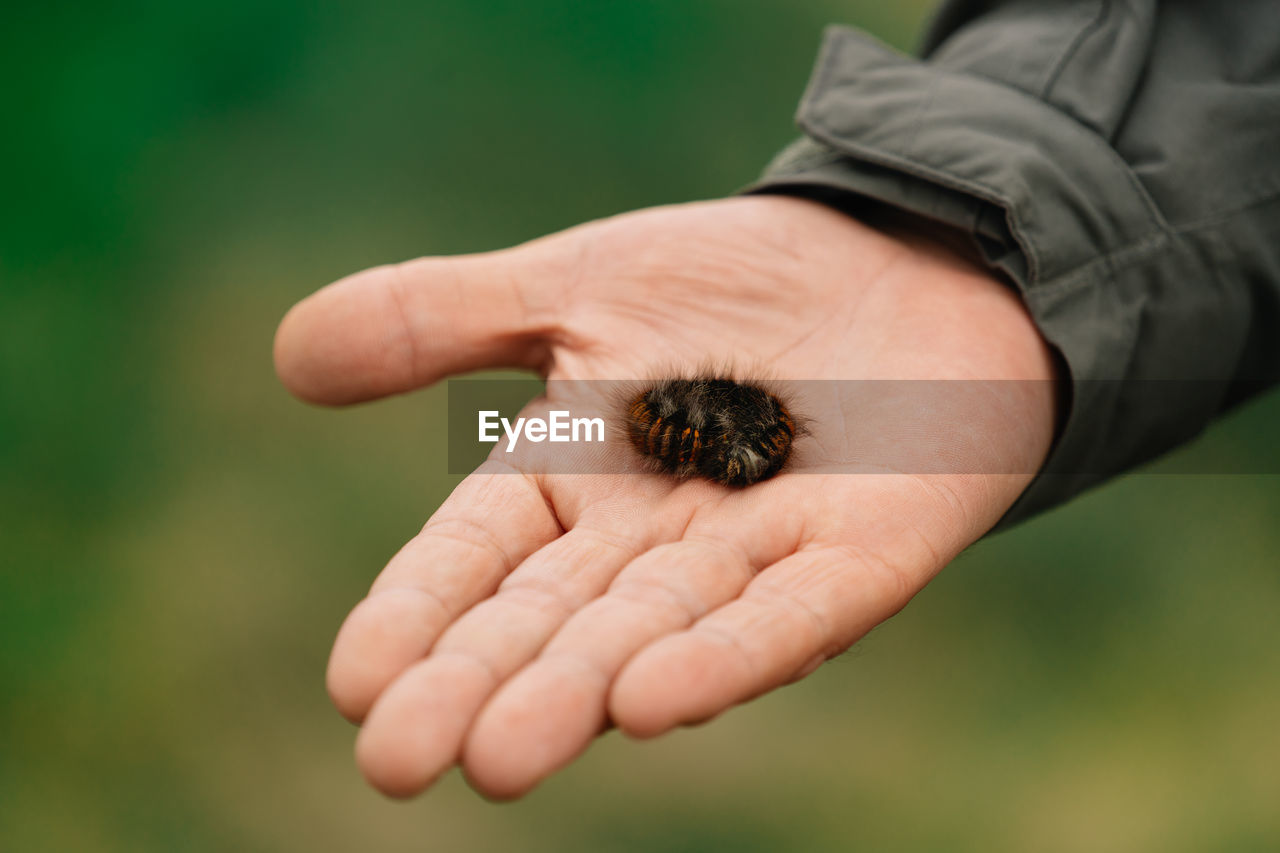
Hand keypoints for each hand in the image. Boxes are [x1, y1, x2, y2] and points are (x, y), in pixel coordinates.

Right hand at [273, 196, 1057, 798]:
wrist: (898, 263)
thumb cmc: (733, 281)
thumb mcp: (576, 282)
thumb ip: (443, 318)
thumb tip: (288, 355)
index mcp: (575, 478)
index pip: (476, 557)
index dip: (415, 614)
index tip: (352, 683)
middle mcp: (651, 540)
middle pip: (553, 619)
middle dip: (480, 686)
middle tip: (398, 762)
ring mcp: (756, 556)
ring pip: (655, 632)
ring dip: (580, 691)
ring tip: (503, 754)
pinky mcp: (860, 558)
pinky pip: (791, 613)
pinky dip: (728, 654)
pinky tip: (653, 700)